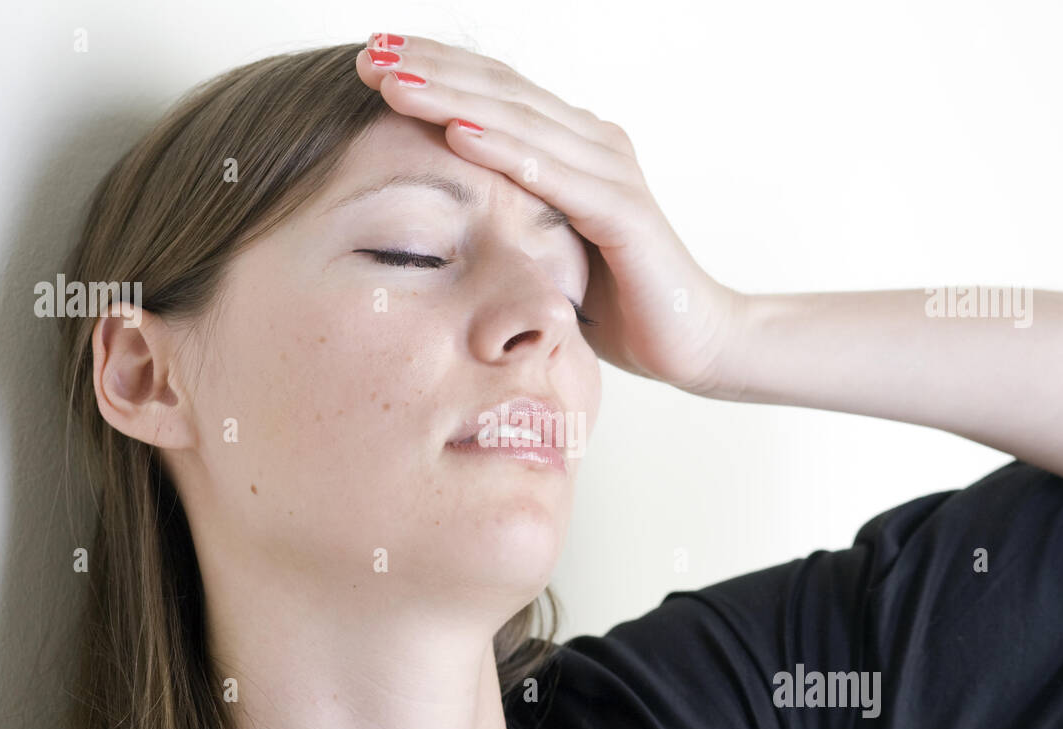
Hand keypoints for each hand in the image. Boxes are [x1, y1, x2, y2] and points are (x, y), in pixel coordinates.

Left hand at [355, 34, 734, 394]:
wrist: (691, 341)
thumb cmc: (615, 302)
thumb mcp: (545, 248)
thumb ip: (507, 216)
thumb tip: (439, 214)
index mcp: (573, 146)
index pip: (494, 92)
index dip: (436, 69)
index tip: (374, 58)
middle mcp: (594, 144)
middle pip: (502, 91)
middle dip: (433, 69)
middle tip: (370, 54)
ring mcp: (613, 172)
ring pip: (521, 123)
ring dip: (453, 98)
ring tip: (395, 82)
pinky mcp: (624, 214)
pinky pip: (555, 177)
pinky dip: (505, 153)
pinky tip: (457, 133)